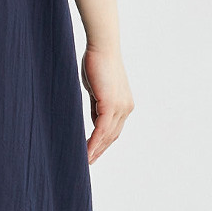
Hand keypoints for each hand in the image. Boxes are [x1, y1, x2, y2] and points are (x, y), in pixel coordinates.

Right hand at [80, 43, 133, 163]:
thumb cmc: (97, 63)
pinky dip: (94, 142)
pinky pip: (101, 129)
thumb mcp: (97, 90)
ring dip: (96, 150)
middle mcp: (126, 108)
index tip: (93, 153)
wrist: (102, 48)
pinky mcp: (111, 105)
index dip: (103, 143)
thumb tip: (94, 121)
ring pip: (108, 136)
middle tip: (88, 162)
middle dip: (100, 150)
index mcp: (124, 104)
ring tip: (85, 161)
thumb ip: (97, 106)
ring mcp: (120, 107)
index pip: (113, 129)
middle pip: (112, 136)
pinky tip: (87, 151)